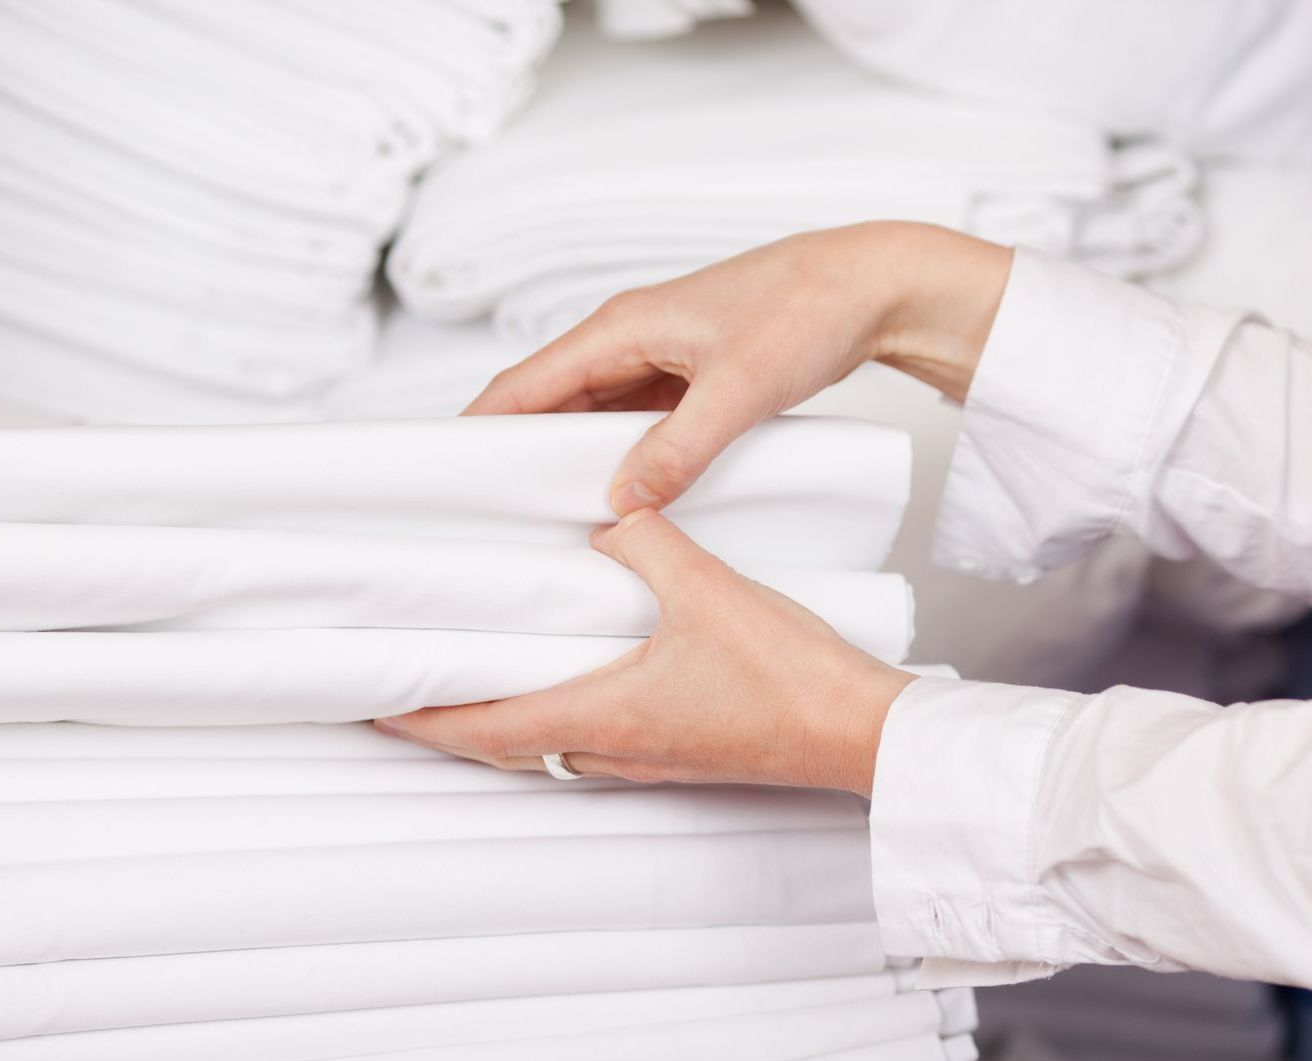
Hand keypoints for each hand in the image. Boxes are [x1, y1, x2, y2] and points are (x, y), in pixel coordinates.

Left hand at [374, 509, 914, 795]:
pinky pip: (599, 738)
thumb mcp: (707, 587)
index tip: (372, 708)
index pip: (483, 727)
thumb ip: (647, 541)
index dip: (421, 720)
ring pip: (553, 746)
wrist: (860, 732)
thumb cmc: (789, 680)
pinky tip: (579, 676)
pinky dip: (562, 714)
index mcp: (603, 717)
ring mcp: (651, 759)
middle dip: (452, 721)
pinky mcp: (683, 753)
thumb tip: (613, 514)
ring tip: (481, 678)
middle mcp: (616, 750)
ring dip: (508, 719)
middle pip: (508, 746)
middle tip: (409, 692)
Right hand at [465, 221, 1012, 515]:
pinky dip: (618, 458)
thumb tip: (621, 504)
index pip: (524, 383)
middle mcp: (628, 339)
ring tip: (541, 521)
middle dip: (514, 456)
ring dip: (569, 462)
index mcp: (621, 327)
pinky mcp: (688, 379)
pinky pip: (633, 423)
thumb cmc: (806, 313)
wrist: (868, 287)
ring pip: (592, 417)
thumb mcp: (740, 390)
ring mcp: (658, 359)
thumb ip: (679, 450)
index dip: (478, 428)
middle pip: (548, 403)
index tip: (443, 480)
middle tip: (487, 519)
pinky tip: (617, 500)